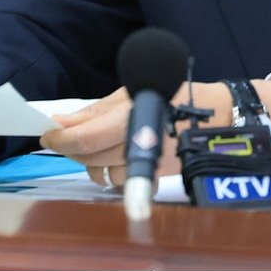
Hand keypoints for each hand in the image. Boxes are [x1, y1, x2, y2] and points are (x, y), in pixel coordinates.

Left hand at [41, 81, 265, 188]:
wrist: (225, 117)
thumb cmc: (179, 93)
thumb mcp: (135, 88)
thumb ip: (98, 110)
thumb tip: (65, 122)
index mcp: (131, 117)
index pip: (84, 138)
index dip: (60, 139)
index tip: (45, 134)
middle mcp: (139, 145)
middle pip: (90, 158)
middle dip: (71, 149)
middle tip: (63, 138)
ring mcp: (150, 165)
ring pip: (104, 174)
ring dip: (91, 163)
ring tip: (91, 147)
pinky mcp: (159, 177)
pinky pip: (124, 181)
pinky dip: (113, 172)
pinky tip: (114, 158)